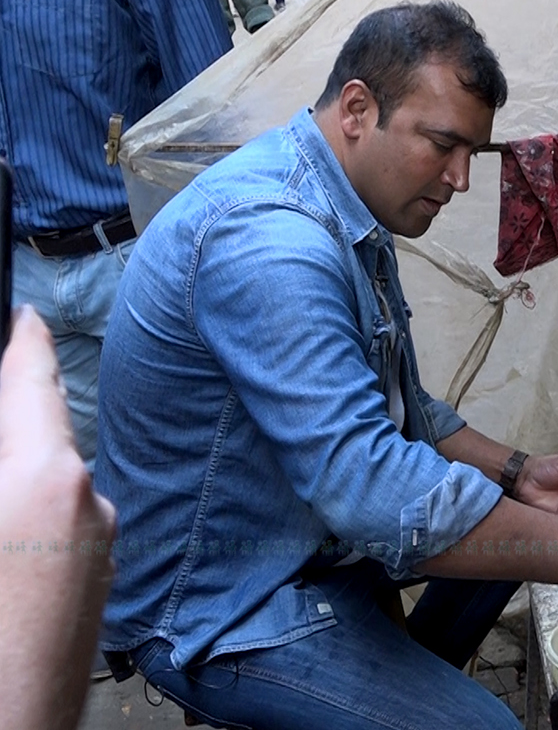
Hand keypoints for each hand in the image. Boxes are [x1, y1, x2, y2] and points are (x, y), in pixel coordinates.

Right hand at [0, 306, 116, 729]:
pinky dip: (23, 525)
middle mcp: (90, 504)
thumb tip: (2, 430)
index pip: (33, 384)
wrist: (11, 728)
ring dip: (11, 484)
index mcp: (49, 478)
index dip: (23, 343)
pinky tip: (0, 554)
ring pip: (46, 489)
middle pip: (38, 438)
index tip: (23, 317)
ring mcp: (100, 548)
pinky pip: (57, 530)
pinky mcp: (95, 585)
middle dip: (3, 428)